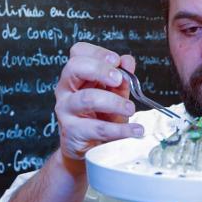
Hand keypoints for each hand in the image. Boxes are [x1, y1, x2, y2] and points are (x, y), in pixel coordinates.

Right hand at [54, 42, 143, 162]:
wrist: (88, 149)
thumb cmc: (100, 117)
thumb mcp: (114, 94)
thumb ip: (122, 78)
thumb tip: (127, 61)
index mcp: (76, 75)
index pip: (78, 52)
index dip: (97, 53)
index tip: (116, 61)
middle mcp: (66, 89)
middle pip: (75, 68)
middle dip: (100, 70)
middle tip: (119, 80)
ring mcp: (66, 110)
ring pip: (87, 99)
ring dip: (114, 102)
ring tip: (130, 108)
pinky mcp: (72, 132)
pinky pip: (97, 128)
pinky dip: (120, 130)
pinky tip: (134, 130)